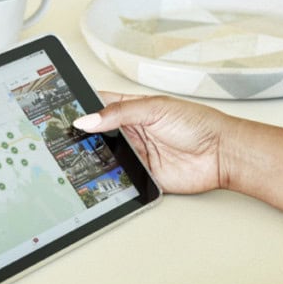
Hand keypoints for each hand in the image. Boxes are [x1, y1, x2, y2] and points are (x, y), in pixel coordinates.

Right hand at [73, 93, 232, 194]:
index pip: (98, 104)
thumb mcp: (154, 109)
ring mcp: (136, 154)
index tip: (61, 111)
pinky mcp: (142, 176)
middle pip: (97, 133)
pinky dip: (109, 178)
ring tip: (78, 155)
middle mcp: (131, 131)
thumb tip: (87, 119)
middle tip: (64, 137)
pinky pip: (120, 178)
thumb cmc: (198, 123)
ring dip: (94, 157)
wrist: (221, 153)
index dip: (80, 107)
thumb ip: (119, 114)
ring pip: (105, 156)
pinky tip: (101, 174)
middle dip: (82, 136)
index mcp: (132, 109)